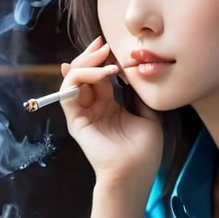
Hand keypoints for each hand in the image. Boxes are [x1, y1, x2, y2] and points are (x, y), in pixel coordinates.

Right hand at [60, 35, 162, 187]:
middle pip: (83, 73)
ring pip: (73, 79)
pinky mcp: (76, 121)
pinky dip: (81, 77)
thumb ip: (140, 96)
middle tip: (103, 44)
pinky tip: (101, 73)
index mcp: (109, 106)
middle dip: (91, 55)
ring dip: (87, 63)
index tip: (112, 44)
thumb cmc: (144, 151)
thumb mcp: (149, 117)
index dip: (103, 58)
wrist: (135, 173)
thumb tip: (138, 74)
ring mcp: (82, 114)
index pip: (99, 76)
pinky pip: (69, 93)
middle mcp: (93, 108)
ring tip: (104, 57)